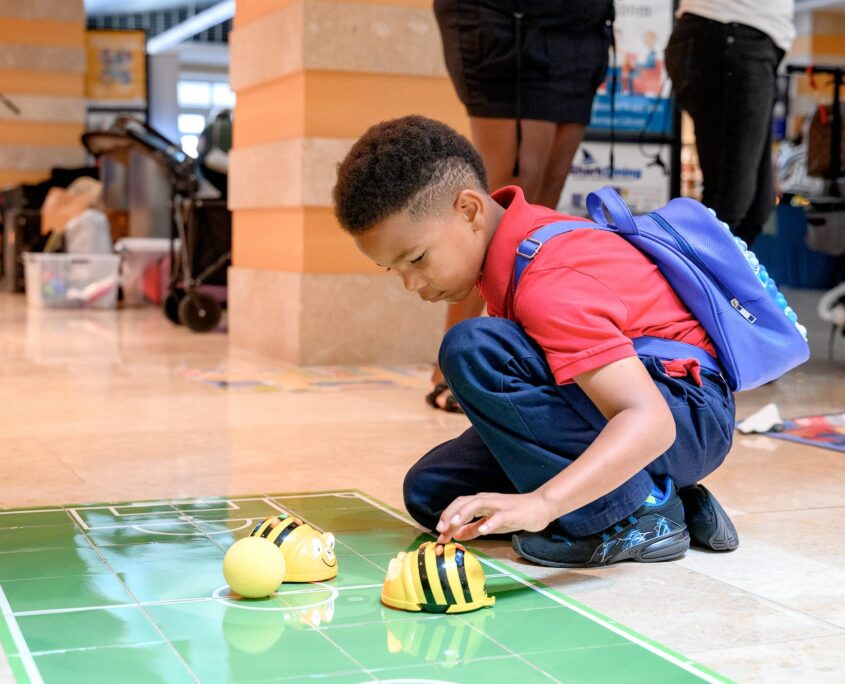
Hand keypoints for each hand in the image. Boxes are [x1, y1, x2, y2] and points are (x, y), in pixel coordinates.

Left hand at [435, 491, 553, 542]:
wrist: (539, 507)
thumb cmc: (514, 514)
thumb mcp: (490, 523)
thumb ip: (473, 528)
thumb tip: (456, 535)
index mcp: (480, 502)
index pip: (458, 506)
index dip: (446, 518)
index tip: (438, 534)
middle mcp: (487, 500)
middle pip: (464, 502)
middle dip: (450, 515)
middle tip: (441, 530)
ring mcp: (499, 505)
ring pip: (477, 504)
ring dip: (463, 514)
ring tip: (454, 525)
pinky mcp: (512, 512)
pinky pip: (499, 516)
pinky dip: (490, 523)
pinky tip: (483, 531)